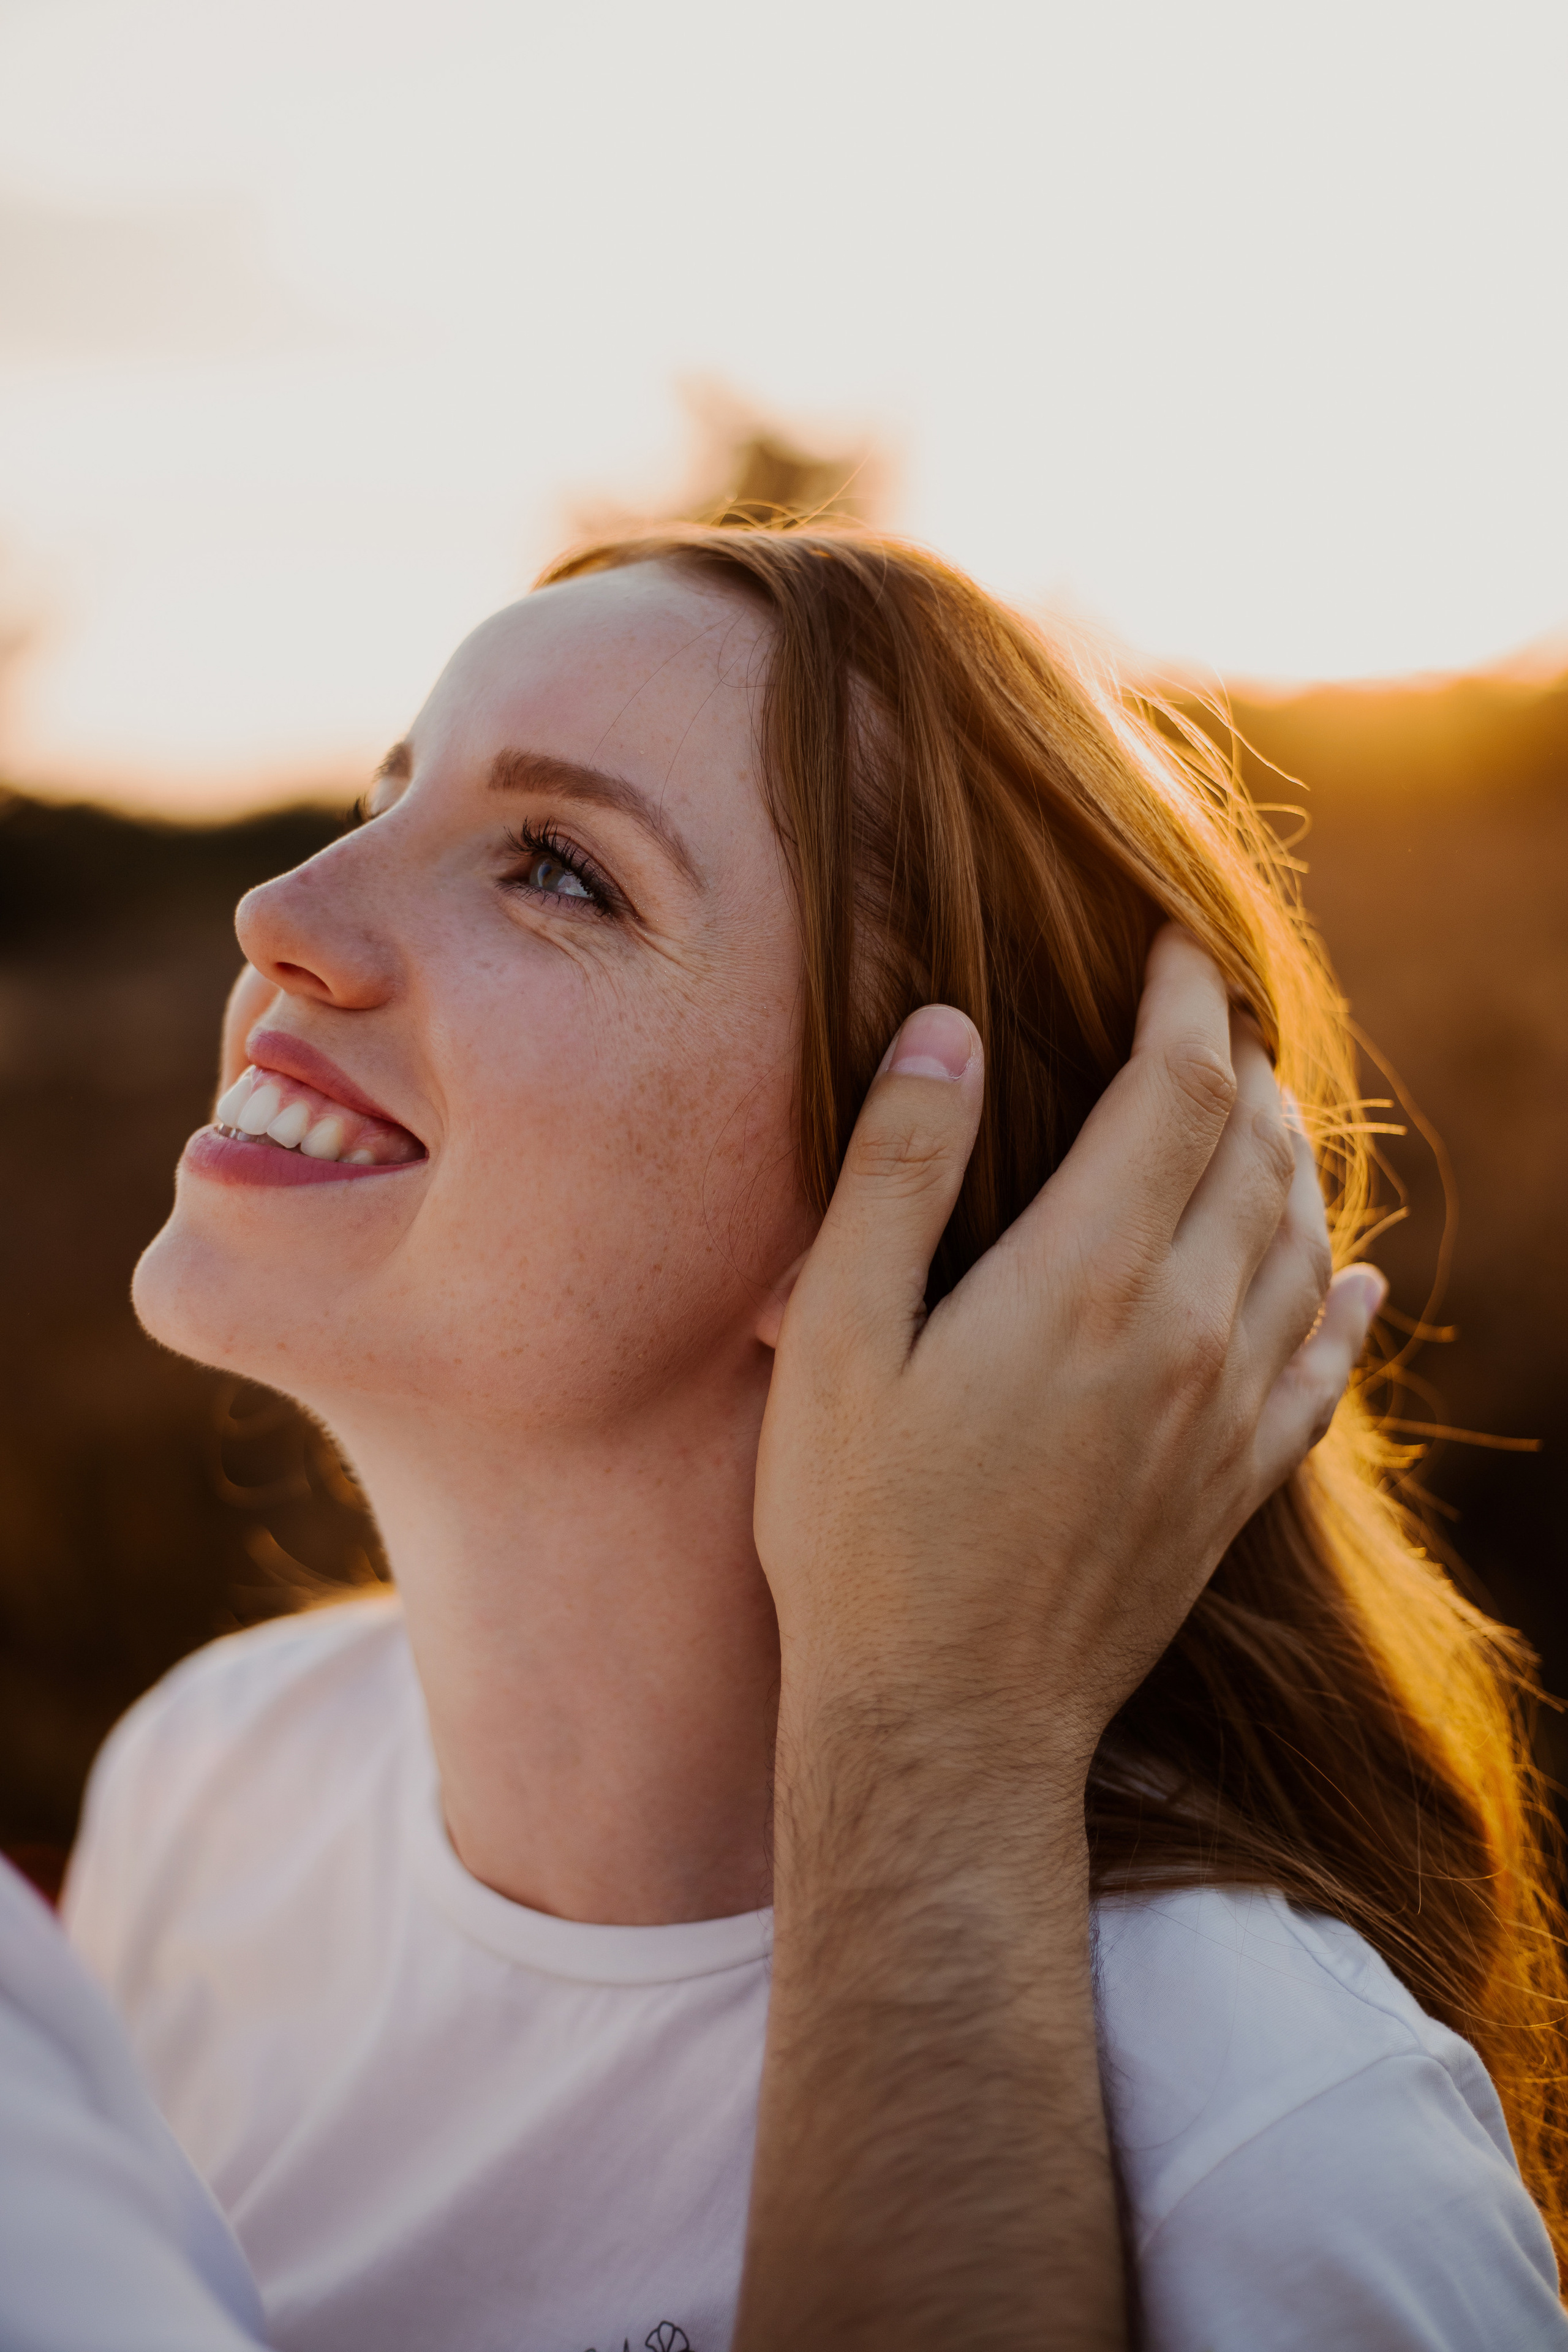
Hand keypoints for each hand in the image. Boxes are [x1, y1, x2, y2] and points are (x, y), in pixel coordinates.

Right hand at [754, 926, 1383, 1773]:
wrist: (946, 1720)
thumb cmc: (862, 1531)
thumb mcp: (837, 1340)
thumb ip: (897, 1174)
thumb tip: (949, 1031)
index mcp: (1087, 1279)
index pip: (1178, 1090)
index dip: (1183, 1002)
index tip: (1171, 948)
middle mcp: (1185, 1334)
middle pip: (1256, 1154)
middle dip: (1241, 1066)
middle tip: (1209, 1016)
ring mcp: (1225, 1417)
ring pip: (1303, 1247)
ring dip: (1290, 1161)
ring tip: (1261, 1113)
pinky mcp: (1234, 1489)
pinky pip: (1325, 1371)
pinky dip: (1345, 1304)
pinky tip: (1354, 1281)